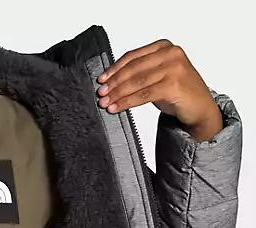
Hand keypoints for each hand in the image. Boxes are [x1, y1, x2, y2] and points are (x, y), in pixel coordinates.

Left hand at [96, 39, 222, 141]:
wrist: (199, 107)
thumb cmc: (178, 92)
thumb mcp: (158, 76)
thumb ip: (140, 73)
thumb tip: (112, 81)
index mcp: (164, 46)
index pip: (132, 56)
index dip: (114, 69)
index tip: (102, 80)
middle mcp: (170, 54)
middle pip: (133, 69)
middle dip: (114, 83)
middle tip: (101, 93)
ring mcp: (174, 68)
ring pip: (137, 82)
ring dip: (118, 94)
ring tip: (106, 103)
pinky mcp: (173, 85)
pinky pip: (144, 95)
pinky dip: (128, 102)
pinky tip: (118, 107)